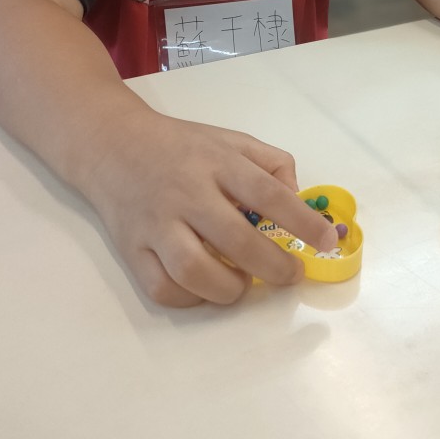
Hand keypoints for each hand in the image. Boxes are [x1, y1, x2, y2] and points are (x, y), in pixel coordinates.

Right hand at [86, 112, 337, 306]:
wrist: (112, 146)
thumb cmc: (183, 147)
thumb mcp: (232, 139)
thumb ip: (272, 164)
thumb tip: (299, 202)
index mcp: (216, 162)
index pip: (267, 192)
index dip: (302, 220)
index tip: (326, 240)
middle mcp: (187, 192)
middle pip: (236, 239)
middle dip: (273, 266)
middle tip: (291, 273)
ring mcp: (156, 224)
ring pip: (194, 270)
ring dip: (229, 288)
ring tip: (244, 283)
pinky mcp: (132, 250)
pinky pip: (162, 288)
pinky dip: (191, 298)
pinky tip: (207, 288)